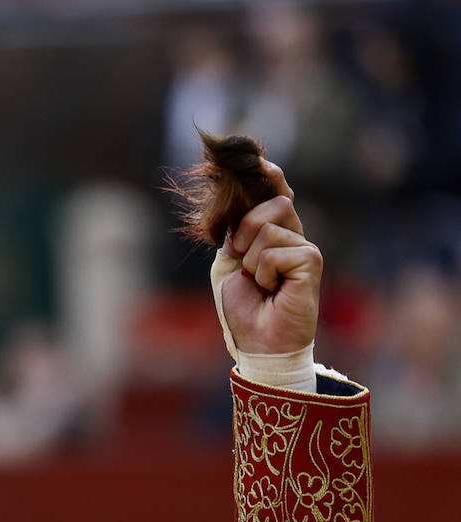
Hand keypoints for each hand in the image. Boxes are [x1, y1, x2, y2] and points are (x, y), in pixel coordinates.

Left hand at [217, 160, 320, 354]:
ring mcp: (305, 248)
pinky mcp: (311, 261)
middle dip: (245, 230)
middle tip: (242, 261)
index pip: (277, 194)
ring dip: (251, 259)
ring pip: (268, 228)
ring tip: (259, 283)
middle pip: (273, 203)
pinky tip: (271, 289)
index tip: (258, 161)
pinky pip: (274, 251)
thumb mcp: (229, 261)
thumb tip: (237, 200)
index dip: (269, 177)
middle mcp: (294, 236)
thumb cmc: (243, 306)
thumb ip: (235, 231)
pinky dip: (262, 272)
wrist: (256, 341)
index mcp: (275, 233)